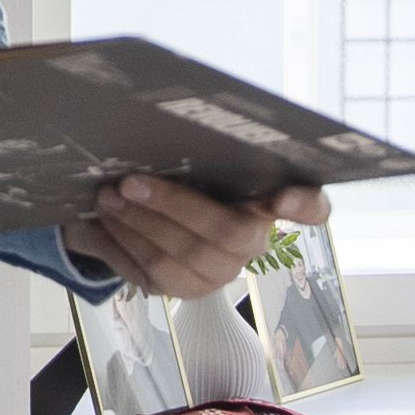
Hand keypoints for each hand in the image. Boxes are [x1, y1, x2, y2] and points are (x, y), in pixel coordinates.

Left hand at [76, 176, 329, 302]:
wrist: (158, 220)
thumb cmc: (187, 179)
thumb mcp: (195, 162)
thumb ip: (198, 151)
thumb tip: (161, 124)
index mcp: (269, 203)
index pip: (312, 209)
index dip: (303, 206)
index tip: (282, 196)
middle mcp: (252, 243)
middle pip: (224, 233)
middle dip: (172, 206)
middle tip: (130, 182)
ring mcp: (219, 273)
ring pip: (179, 257)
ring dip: (136, 224)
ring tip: (107, 198)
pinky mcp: (184, 290)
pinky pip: (150, 274)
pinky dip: (120, 245)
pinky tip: (102, 222)